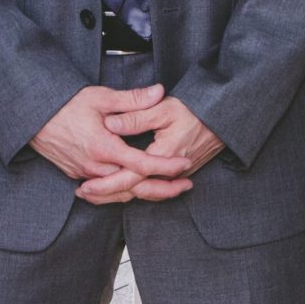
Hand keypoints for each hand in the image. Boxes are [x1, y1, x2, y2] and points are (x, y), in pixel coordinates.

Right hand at [30, 84, 196, 205]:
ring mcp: (85, 175)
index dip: (166, 166)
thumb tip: (159, 91)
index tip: (185, 164)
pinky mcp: (78, 176)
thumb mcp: (100, 97)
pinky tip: (138, 187)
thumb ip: (132, 99)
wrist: (32, 117)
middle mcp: (95, 167)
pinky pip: (106, 191)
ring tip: (169, 189)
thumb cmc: (65, 104)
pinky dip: (124, 191)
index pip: (141, 164)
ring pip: (120, 193)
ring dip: (146, 193)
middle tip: (187, 185)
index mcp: (103, 148)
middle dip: (164, 189)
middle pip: (135, 186)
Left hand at [97, 93, 223, 201]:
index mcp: (162, 154)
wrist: (221, 120)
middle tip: (83, 193)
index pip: (130, 177)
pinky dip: (133, 192)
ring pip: (142, 194)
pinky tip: (119, 190)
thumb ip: (136, 116)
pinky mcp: (175, 176)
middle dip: (106, 195)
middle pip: (133, 191)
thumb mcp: (164, 108)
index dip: (106, 184)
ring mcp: (173, 176)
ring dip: (117, 195)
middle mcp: (168, 171)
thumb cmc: (194, 111)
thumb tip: (110, 123)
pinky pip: (151, 190)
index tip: (85, 186)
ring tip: (94, 195)